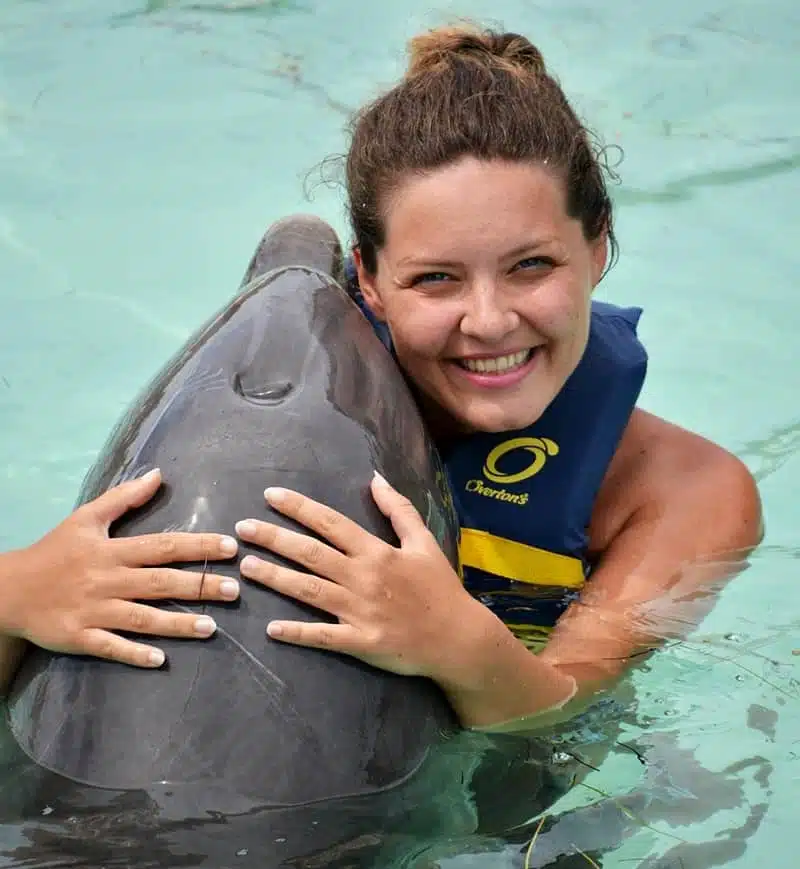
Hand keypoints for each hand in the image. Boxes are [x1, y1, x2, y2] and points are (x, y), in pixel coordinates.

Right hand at [0, 468, 240, 667]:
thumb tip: (158, 475)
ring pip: (141, 618)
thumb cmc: (54, 551)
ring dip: (177, 623)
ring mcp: (93, 611)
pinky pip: (110, 647)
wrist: (8, 589)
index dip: (196, 545)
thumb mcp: (86, 518)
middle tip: (234, 589)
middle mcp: (107, 580)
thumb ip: (124, 497)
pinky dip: (134, 653)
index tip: (230, 546)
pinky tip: (161, 660)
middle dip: (198, 585)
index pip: (162, 546)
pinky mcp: (79, 637)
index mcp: (111, 551)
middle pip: (159, 582)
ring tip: (211, 627)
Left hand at [235, 472, 482, 679]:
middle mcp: (363, 577)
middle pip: (311, 553)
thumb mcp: (424, 542)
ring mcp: (360, 611)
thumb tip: (376, 477)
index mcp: (377, 552)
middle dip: (274, 538)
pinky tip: (270, 628)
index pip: (331, 523)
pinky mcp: (361, 641)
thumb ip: (399, 509)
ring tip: (245, 567)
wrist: (459, 638)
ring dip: (275, 578)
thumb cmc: (440, 588)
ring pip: (309, 590)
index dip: (299, 508)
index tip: (270, 496)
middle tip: (242, 529)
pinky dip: (297, 633)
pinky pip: (323, 636)